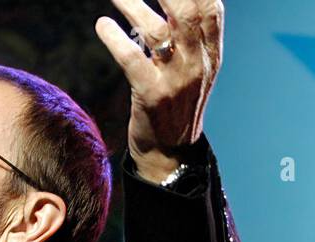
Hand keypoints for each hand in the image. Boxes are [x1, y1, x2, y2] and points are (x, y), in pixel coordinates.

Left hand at [95, 0, 223, 182]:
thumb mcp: (194, 68)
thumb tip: (173, 1)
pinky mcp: (152, 97)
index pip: (211, 8)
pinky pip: (132, 60)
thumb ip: (190, 35)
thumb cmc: (177, 104)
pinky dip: (115, 39)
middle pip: (186, 12)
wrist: (169, 152)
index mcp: (211, 54)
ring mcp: (176, 81)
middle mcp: (197, 64)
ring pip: (156, 31)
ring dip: (132, 5)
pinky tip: (103, 25)